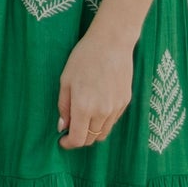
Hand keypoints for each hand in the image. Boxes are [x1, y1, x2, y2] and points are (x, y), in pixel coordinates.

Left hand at [57, 24, 133, 149]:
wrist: (112, 42)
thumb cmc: (84, 57)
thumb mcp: (65, 80)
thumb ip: (63, 106)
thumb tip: (62, 126)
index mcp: (84, 107)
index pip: (78, 139)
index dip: (69, 144)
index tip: (62, 140)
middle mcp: (102, 111)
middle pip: (91, 139)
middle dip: (80, 138)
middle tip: (71, 129)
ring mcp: (116, 108)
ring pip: (104, 132)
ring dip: (92, 131)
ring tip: (84, 117)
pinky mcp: (125, 102)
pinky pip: (113, 120)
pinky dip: (103, 121)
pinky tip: (97, 106)